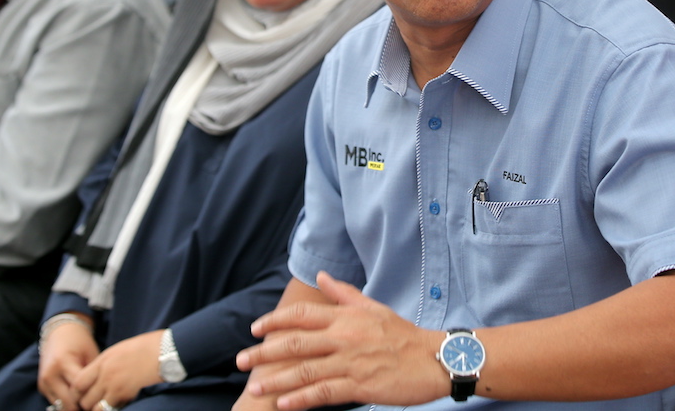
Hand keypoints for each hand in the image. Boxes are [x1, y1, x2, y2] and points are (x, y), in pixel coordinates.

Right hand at [37, 316, 98, 410]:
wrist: (60, 333)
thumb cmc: (80, 342)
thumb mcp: (91, 354)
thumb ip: (93, 374)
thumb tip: (102, 393)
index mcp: (63, 363)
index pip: (79, 389)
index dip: (93, 395)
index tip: (104, 399)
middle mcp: (50, 375)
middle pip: (68, 402)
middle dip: (83, 405)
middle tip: (98, 404)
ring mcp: (44, 383)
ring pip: (61, 405)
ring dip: (74, 406)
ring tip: (89, 402)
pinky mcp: (42, 387)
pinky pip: (56, 402)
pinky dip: (67, 403)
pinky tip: (80, 399)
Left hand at [72, 330, 164, 409]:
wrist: (165, 350)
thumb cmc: (148, 346)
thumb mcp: (121, 350)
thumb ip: (107, 363)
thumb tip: (100, 375)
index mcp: (103, 360)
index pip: (77, 382)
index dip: (77, 393)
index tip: (83, 395)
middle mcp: (104, 373)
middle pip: (84, 398)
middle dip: (87, 404)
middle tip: (95, 403)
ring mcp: (113, 385)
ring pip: (95, 407)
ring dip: (99, 408)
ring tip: (106, 405)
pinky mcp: (124, 394)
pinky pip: (110, 408)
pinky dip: (113, 408)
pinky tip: (121, 404)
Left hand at [236, 271, 446, 409]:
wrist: (434, 358)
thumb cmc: (403, 334)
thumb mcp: (373, 307)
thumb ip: (344, 294)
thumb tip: (322, 276)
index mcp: (346, 317)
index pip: (301, 316)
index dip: (274, 322)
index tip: (255, 329)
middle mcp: (344, 337)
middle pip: (295, 343)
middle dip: (263, 352)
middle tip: (241, 361)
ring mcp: (351, 362)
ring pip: (305, 371)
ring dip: (276, 380)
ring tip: (255, 388)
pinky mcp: (360, 385)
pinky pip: (324, 393)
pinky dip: (301, 399)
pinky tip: (283, 405)